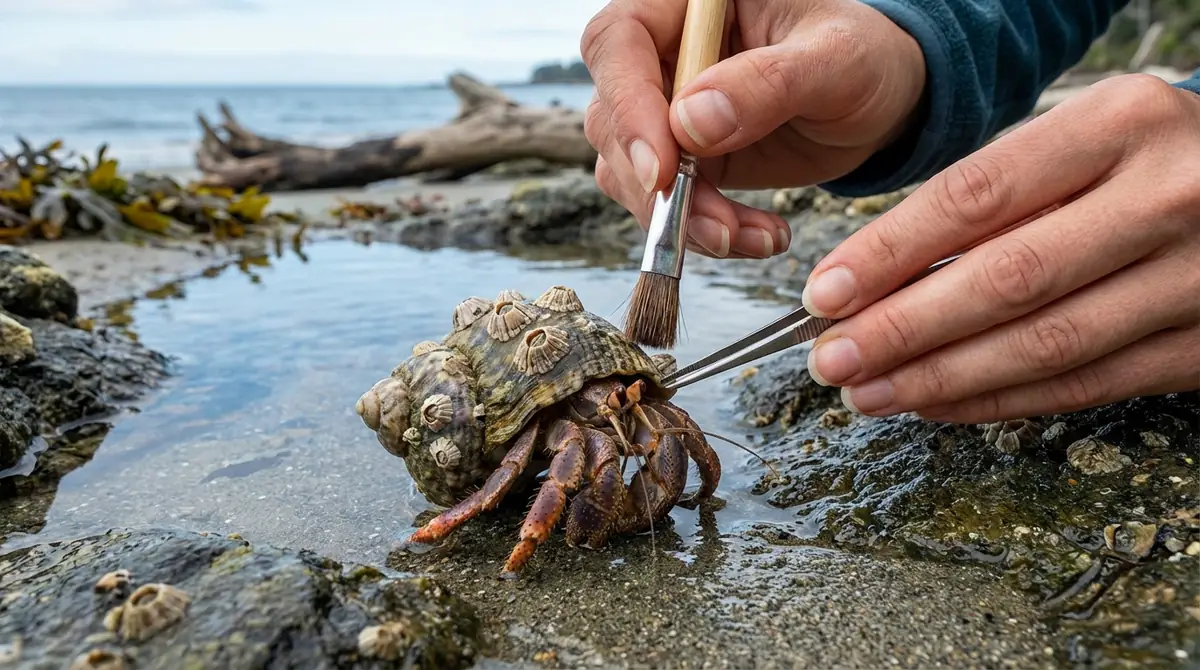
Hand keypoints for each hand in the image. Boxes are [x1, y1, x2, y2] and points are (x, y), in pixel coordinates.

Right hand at [580, 0, 925, 257]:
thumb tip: (689, 123)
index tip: (659, 169)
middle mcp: (663, 52)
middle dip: (655, 184)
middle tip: (710, 226)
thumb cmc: (865, 56)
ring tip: (746, 237)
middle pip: (612, 116)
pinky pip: (663, 201)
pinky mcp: (680, 158)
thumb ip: (766, 83)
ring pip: (629, 169)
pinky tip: (755, 237)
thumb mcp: (835, 59)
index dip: (628, 105)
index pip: (619, 42)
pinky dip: (700, 230)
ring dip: (679, 217)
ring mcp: (665, 109)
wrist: (884, 101)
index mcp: (688, 4)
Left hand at [802, 74, 1199, 422]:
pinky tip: (939, 404)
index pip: (976, 196)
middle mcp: (1167, 197)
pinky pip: (1085, 384)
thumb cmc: (1146, 162)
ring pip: (1043, 344)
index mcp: (1120, 125)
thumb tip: (874, 275)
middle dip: (901, 329)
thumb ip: (994, 194)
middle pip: (1006, 279)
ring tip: (869, 393)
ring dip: (940, 378)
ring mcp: (1196, 277)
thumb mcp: (1082, 140)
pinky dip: (999, 400)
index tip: (826, 293)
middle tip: (833, 359)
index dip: (889, 252)